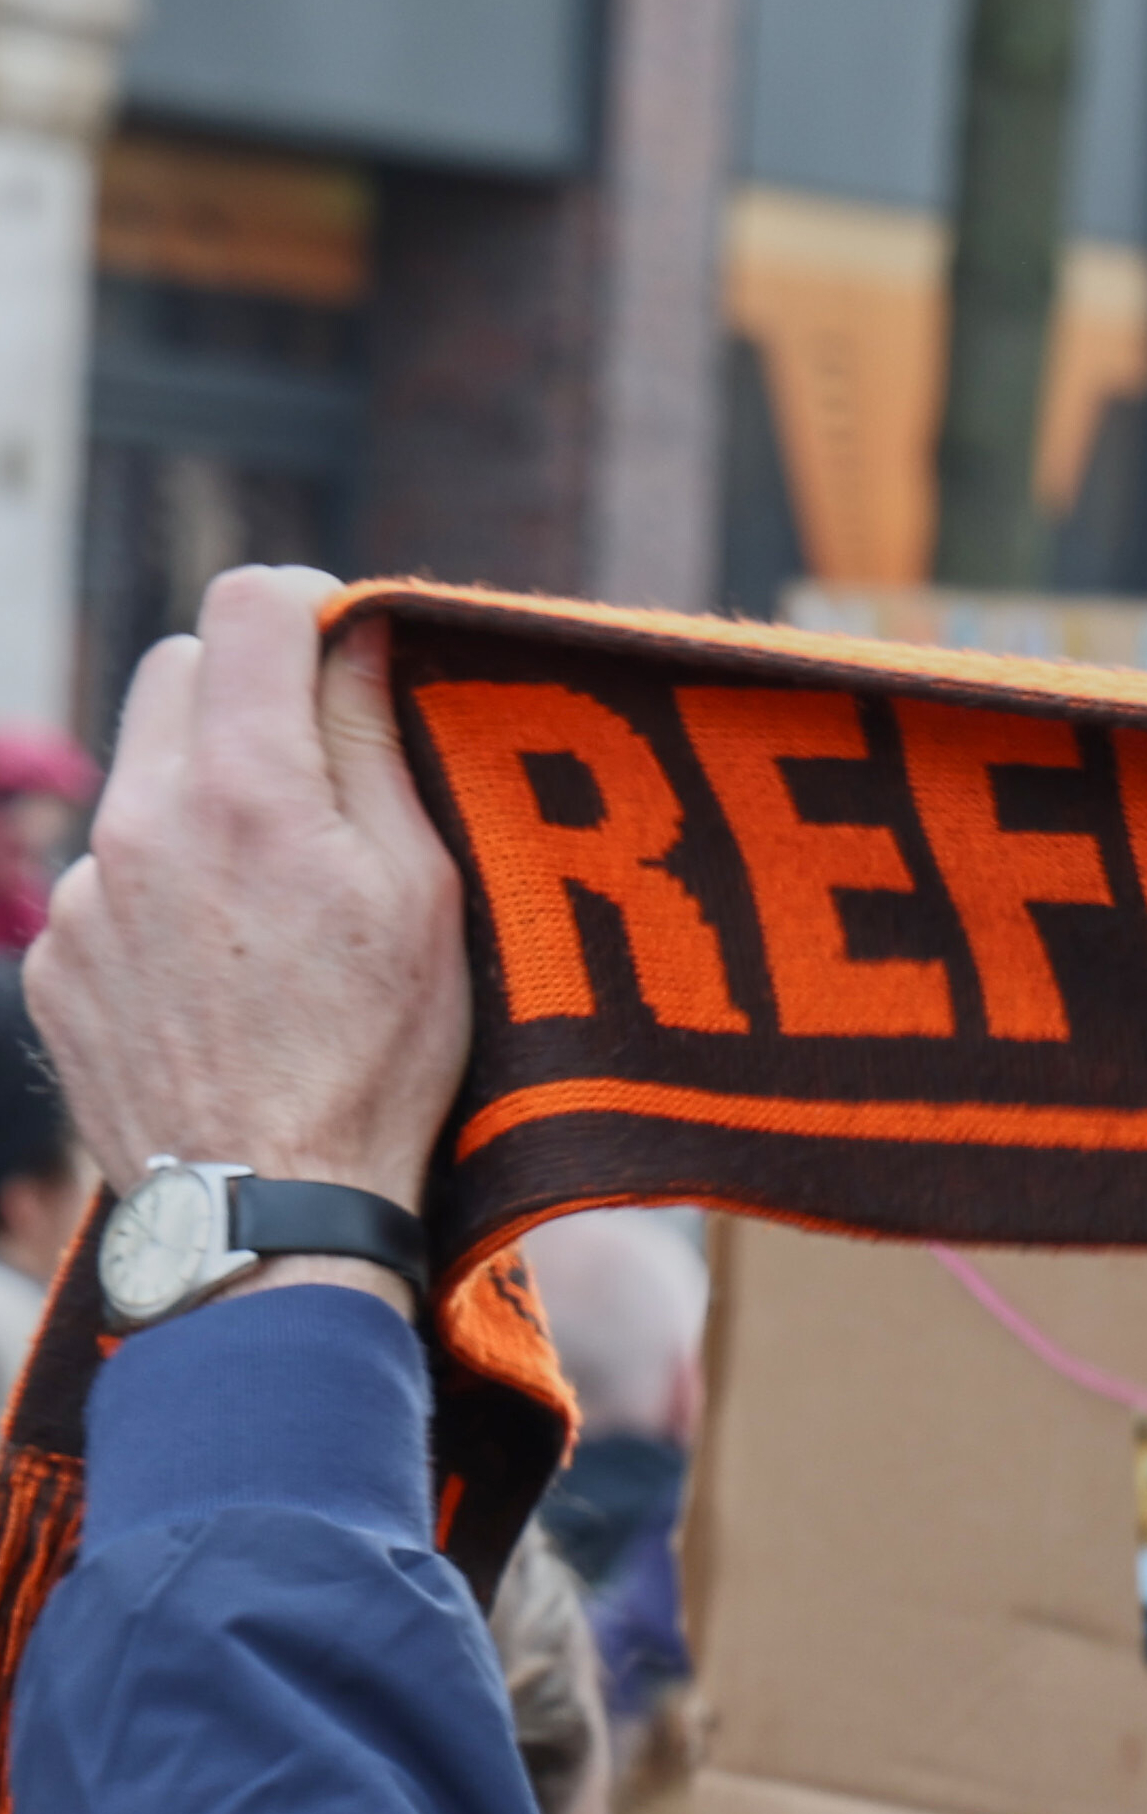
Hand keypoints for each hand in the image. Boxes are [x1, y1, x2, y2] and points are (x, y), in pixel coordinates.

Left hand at [27, 572, 467, 1305]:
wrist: (265, 1207)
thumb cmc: (379, 1057)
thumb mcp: (425, 894)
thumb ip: (377, 750)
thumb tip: (360, 638)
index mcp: (248, 792)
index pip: (248, 608)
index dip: (307, 606)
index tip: (346, 644)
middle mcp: (143, 822)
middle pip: (175, 671)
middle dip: (248, 692)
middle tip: (319, 770)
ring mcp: (84, 894)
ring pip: (141, 784)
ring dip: (203, 803)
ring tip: (274, 908)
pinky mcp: (54, 960)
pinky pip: (108, 883)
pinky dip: (163, 898)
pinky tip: (223, 976)